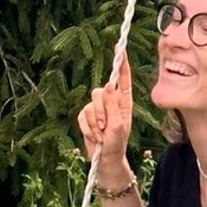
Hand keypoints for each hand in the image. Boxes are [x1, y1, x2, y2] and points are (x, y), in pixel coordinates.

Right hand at [77, 50, 134, 182]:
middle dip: (101, 109)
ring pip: (90, 103)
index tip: (119, 47)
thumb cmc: (117, 143)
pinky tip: (94, 136)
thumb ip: (112, 105)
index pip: (122, 78)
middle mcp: (110, 102)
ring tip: (101, 133)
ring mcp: (98, 109)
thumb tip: (108, 85)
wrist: (105, 160)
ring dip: (95, 121)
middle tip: (105, 126)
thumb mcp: (118, 125)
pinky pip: (82, 114)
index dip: (121, 62)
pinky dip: (87, 127)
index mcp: (124, 101)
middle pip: (101, 91)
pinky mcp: (86, 117)